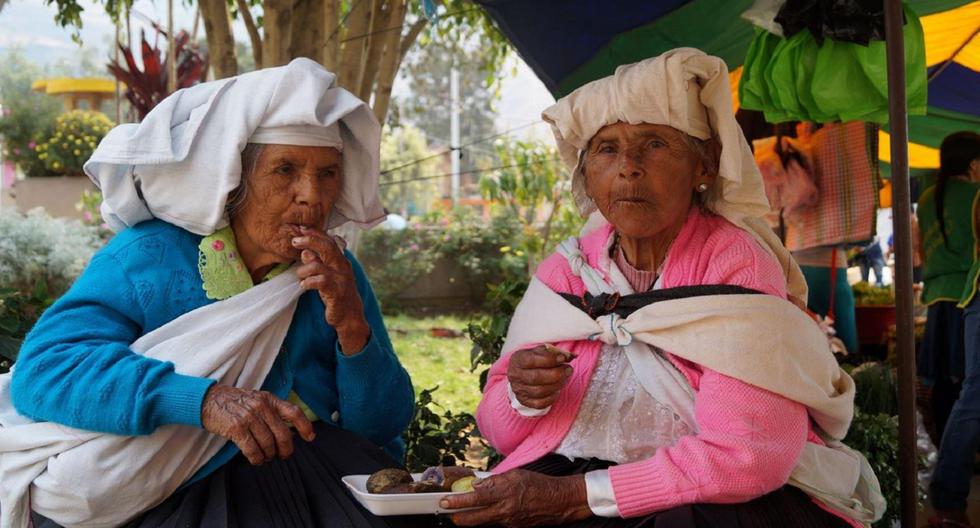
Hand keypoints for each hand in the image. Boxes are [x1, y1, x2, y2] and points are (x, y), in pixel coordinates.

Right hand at [200, 385, 315, 464]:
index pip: (293, 412)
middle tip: (283, 455)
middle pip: (283, 434)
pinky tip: (256, 460)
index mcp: (269, 399)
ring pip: (268, 443)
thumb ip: (272, 412)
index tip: (310, 438)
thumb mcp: (257, 400)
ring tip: (266, 457)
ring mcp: (249, 417)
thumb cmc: (234, 403)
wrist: (208, 399)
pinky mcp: (236, 428)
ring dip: (269, 455)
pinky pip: (252, 449)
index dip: (305, 426)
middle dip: (285, 449)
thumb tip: (288, 432)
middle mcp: (261, 406)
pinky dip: (256, 458)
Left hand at [292, 227, 369, 353]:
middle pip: (327, 247)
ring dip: (304, 270)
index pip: (328, 241)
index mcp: (340, 260)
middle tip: (295, 241)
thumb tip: (305, 252)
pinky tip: (304, 286)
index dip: (315, 233)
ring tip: (301, 277)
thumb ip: (317, 263)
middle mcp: (342, 267)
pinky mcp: (336, 292)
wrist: (350, 315)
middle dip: (310, 241)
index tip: (301, 228)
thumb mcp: (327, 276)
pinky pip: (319, 282)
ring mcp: (341, 279)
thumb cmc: (336, 293)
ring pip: (318, 265)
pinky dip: (308, 282)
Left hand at [440, 470, 590, 526]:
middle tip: (447, 512)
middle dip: (458, 516)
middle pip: (474, 518)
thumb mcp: (516, 474)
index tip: (445, 501)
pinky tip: (485, 513)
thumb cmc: (539, 484)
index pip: (475, 498)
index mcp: (505, 494)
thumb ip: (495, 480)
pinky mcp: (514, 527)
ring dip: (471, 518)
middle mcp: (505, 510)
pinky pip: (495, 523)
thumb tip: (478, 485)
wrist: (559, 501)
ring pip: (483, 522)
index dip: (458, 501)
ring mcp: (509, 522)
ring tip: (463, 513)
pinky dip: (488, 518)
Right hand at [506, 345, 574, 408]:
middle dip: (556, 374)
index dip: (549, 360)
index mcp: (517, 360)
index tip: (563, 358)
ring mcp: (519, 390)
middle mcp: (515, 375)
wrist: (523, 373)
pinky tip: (557, 389)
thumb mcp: (541, 352)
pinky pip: (540, 403)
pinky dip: (552, 397)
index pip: (531, 361)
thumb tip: (571, 356)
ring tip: (565, 378)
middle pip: (536, 377)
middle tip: (568, 369)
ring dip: (557, 385)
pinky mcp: (525, 401)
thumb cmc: (535, 360)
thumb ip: (554, 352)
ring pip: (540, 391)